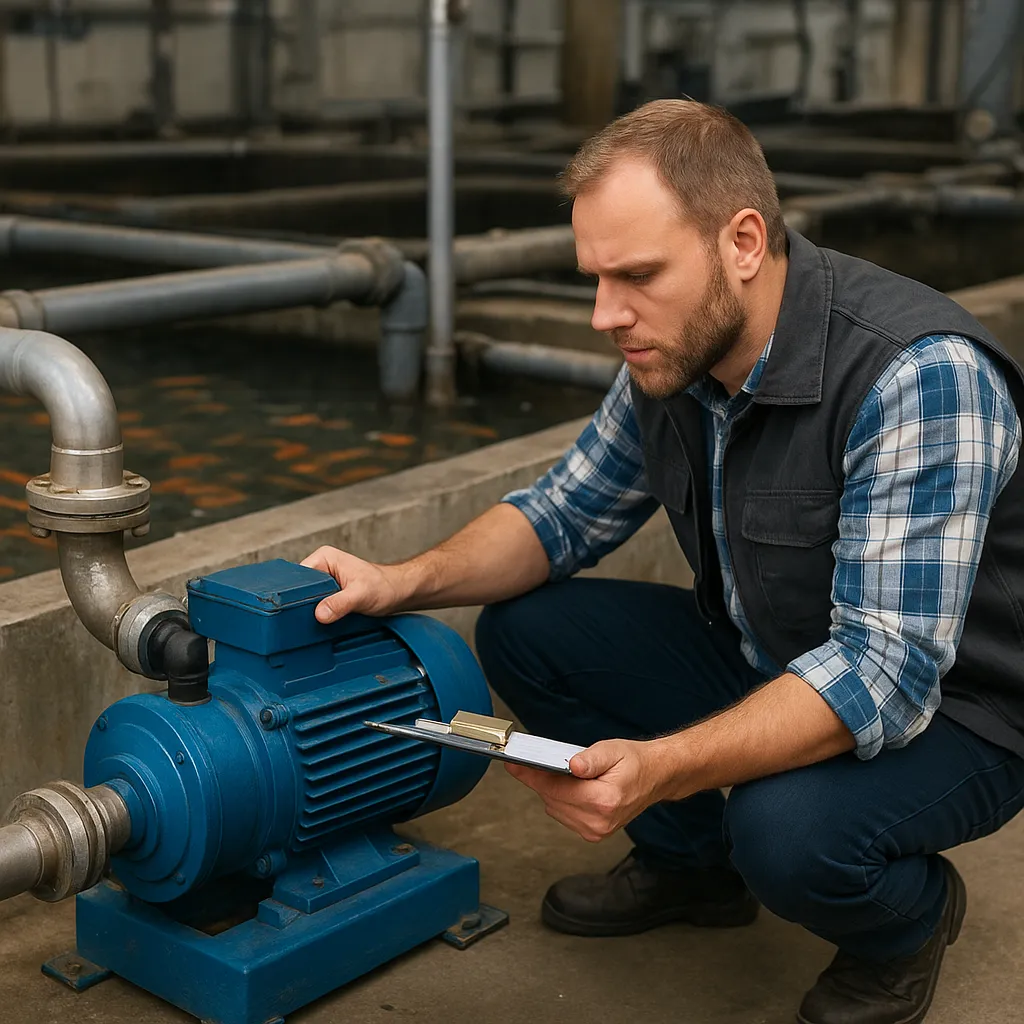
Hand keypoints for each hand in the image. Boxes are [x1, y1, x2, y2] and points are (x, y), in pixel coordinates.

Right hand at [300, 546, 407, 621]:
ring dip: (313, 613)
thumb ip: (339, 603)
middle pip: (299, 590)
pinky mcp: (329, 596)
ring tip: (325, 618)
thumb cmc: (384, 586)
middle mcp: (321, 568)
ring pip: (307, 602)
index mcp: (324, 558)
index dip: (299, 594)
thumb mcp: (360, 595)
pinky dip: (320, 616)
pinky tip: (326, 622)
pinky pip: (316, 608)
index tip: (302, 609)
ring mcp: (324, 583)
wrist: (398, 594)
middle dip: (306, 605)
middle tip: (315, 617)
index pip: (298, 576)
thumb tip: (320, 613)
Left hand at [504, 738, 674, 842]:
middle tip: (533, 762)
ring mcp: (595, 831)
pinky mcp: (593, 834)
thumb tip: (572, 765)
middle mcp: (598, 821)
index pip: (556, 788)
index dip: (532, 775)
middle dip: (541, 780)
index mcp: (604, 801)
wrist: (655, 778)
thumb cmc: (635, 763)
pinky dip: (561, 800)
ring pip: (555, 809)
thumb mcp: (613, 750)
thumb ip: (590, 759)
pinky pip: (564, 815)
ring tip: (562, 774)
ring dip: (552, 791)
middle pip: (552, 800)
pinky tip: (570, 787)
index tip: (514, 766)